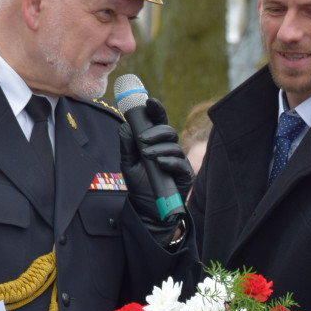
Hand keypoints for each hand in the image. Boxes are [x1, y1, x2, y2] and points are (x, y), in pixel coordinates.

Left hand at [118, 97, 192, 237]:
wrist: (147, 208)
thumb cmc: (140, 183)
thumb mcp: (128, 163)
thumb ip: (127, 145)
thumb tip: (125, 126)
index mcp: (156, 141)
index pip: (158, 121)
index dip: (156, 110)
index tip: (149, 101)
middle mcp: (169, 148)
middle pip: (168, 131)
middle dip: (155, 132)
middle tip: (142, 139)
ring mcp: (179, 160)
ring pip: (174, 145)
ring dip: (159, 148)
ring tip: (147, 155)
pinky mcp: (185, 174)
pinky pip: (180, 163)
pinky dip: (169, 161)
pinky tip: (159, 162)